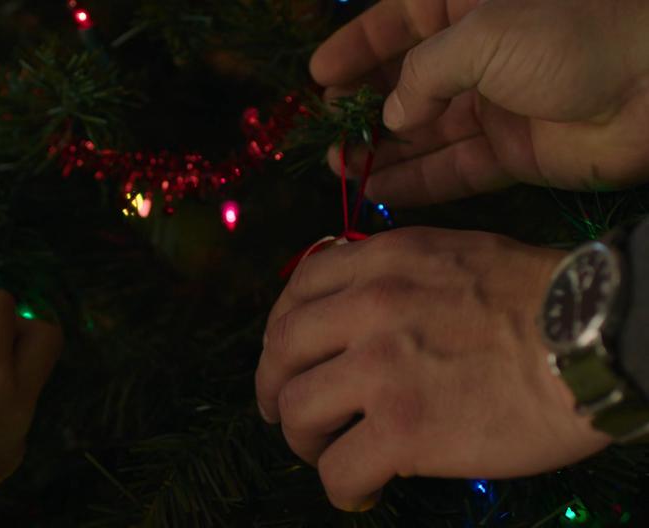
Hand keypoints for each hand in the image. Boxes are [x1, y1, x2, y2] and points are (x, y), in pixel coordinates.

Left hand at [255, 228, 610, 510]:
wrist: (596, 338)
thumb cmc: (540, 299)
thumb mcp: (454, 254)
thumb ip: (397, 273)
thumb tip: (357, 305)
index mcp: (382, 261)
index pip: (298, 288)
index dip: (280, 329)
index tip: (287, 357)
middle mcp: (369, 307)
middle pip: (280, 351)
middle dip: (273, 388)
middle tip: (285, 414)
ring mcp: (381, 368)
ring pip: (297, 410)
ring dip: (304, 440)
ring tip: (328, 454)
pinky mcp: (403, 429)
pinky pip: (339, 469)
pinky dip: (341, 487)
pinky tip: (361, 492)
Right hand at [312, 0, 648, 205]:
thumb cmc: (568, 32)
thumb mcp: (478, 36)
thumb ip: (420, 77)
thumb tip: (392, 118)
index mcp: (466, 6)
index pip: (398, 22)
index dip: (356, 48)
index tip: (318, 76)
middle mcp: (477, 54)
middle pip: (406, 82)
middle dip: (363, 106)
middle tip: (325, 129)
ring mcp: (494, 105)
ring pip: (425, 131)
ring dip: (382, 150)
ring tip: (339, 166)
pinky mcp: (513, 151)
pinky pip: (454, 168)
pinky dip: (418, 181)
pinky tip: (377, 191)